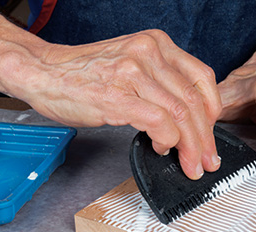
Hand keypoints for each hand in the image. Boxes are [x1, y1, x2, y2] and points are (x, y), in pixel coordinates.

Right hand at [1, 29, 221, 179]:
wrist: (43, 72)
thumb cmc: (84, 74)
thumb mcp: (131, 65)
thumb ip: (160, 84)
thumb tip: (185, 120)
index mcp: (157, 44)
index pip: (202, 78)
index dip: (213, 111)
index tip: (210, 133)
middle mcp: (149, 53)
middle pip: (194, 101)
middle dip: (206, 138)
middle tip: (206, 160)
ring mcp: (133, 73)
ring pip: (181, 115)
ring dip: (191, 147)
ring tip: (189, 163)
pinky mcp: (117, 96)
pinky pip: (159, 122)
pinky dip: (167, 141)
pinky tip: (161, 147)